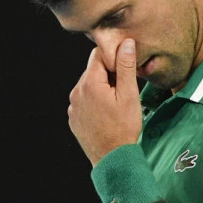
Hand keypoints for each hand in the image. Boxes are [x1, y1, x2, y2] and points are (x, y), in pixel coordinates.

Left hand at [68, 38, 142, 166]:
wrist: (112, 159)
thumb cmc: (124, 127)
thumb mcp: (129, 95)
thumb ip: (125, 67)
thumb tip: (125, 42)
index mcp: (89, 83)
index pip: (98, 55)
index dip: (113, 58)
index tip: (125, 70)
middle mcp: (76, 92)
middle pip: (93, 71)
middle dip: (108, 74)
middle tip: (124, 90)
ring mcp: (72, 106)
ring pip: (88, 86)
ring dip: (101, 89)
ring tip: (116, 105)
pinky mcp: (73, 118)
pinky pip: (84, 102)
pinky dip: (94, 102)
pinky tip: (107, 115)